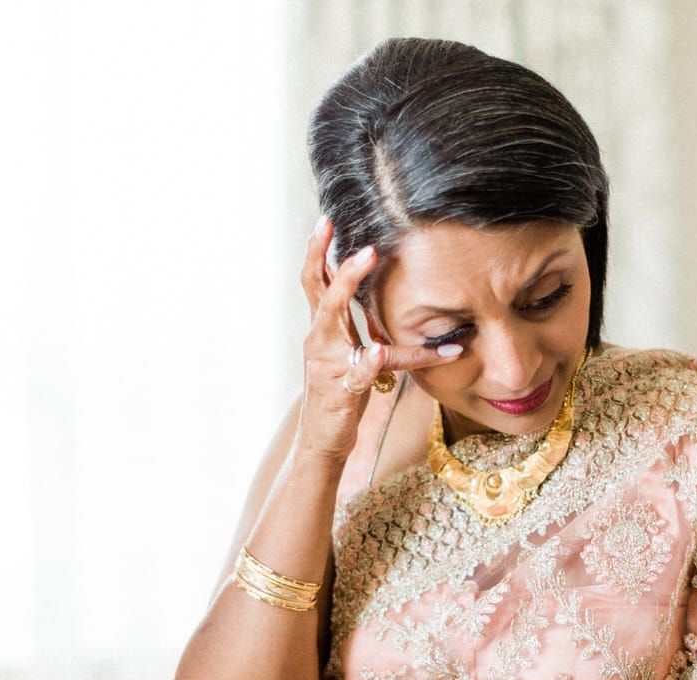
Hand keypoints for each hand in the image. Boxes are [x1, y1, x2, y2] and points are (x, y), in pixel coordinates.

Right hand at [294, 218, 460, 463]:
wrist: (324, 441)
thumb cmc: (341, 394)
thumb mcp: (351, 353)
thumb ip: (360, 327)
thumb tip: (380, 300)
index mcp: (323, 329)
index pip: (316, 282)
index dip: (318, 251)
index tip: (327, 220)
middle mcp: (319, 339)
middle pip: (316, 287)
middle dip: (325, 253)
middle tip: (334, 223)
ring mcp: (327, 363)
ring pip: (332, 317)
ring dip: (348, 285)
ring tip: (366, 259)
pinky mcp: (342, 390)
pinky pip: (358, 371)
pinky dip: (371, 360)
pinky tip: (379, 351)